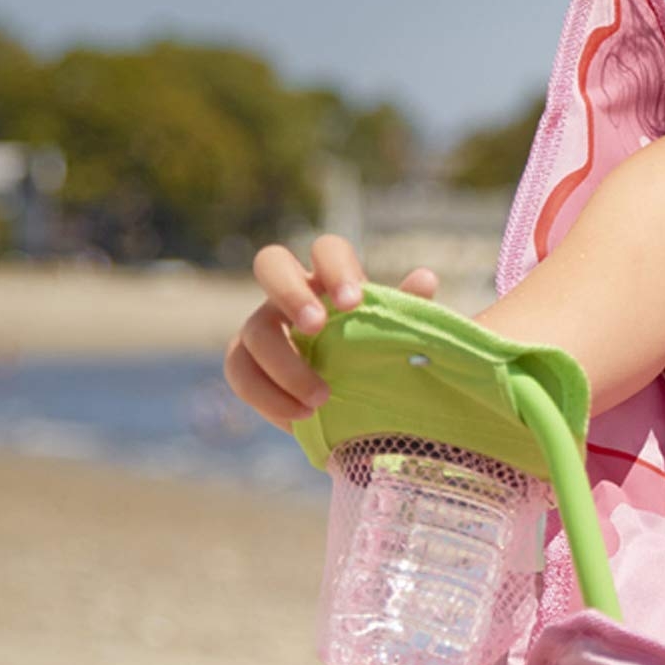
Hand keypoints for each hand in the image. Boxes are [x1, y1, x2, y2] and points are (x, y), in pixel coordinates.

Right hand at [221, 234, 437, 429]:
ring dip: (285, 366)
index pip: (326, 249)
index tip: (353, 302)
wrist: (349, 405)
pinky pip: (239, 372)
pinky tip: (302, 415)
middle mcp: (290, 293)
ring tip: (322, 398)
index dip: (335, 268)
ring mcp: (261, 325)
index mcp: (330, 279)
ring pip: (254, 330)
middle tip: (315, 327)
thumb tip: (425, 278)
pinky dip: (269, 397)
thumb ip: (405, 310)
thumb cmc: (374, 358)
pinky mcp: (244, 361)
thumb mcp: (393, 337)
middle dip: (291, 294)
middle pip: (270, 264)